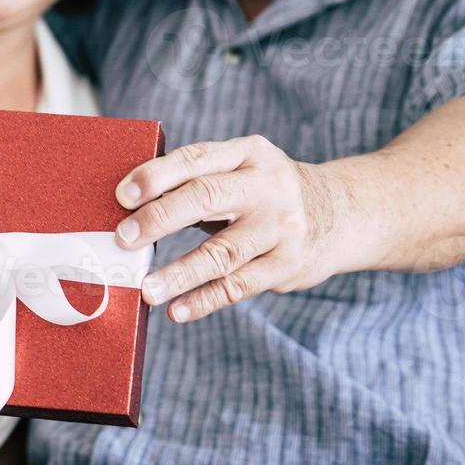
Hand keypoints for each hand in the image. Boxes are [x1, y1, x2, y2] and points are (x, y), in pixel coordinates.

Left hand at [114, 136, 352, 321]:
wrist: (341, 213)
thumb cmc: (267, 190)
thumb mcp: (243, 167)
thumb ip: (199, 179)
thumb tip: (132, 206)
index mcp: (249, 154)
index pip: (197, 160)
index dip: (157, 176)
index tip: (122, 195)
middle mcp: (268, 187)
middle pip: (208, 197)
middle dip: (161, 218)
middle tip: (124, 238)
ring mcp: (281, 228)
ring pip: (223, 252)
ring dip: (180, 274)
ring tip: (147, 290)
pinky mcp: (287, 265)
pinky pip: (239, 286)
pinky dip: (205, 300)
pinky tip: (178, 310)